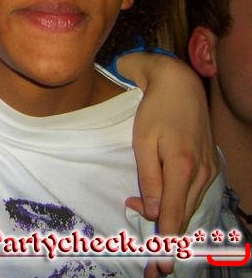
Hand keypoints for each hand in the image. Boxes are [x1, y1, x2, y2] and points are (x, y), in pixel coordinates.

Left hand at [120, 52, 218, 275]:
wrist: (180, 87)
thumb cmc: (155, 112)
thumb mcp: (143, 142)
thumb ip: (149, 178)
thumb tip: (149, 210)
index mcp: (182, 168)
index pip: (173, 214)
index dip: (167, 242)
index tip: (161, 265)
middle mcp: (200, 174)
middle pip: (182, 216)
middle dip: (167, 240)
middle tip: (152, 265)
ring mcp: (207, 172)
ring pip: (188, 207)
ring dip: (167, 219)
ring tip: (140, 220)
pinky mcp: (207, 168)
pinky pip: (192, 195)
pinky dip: (176, 204)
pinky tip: (157, 203)